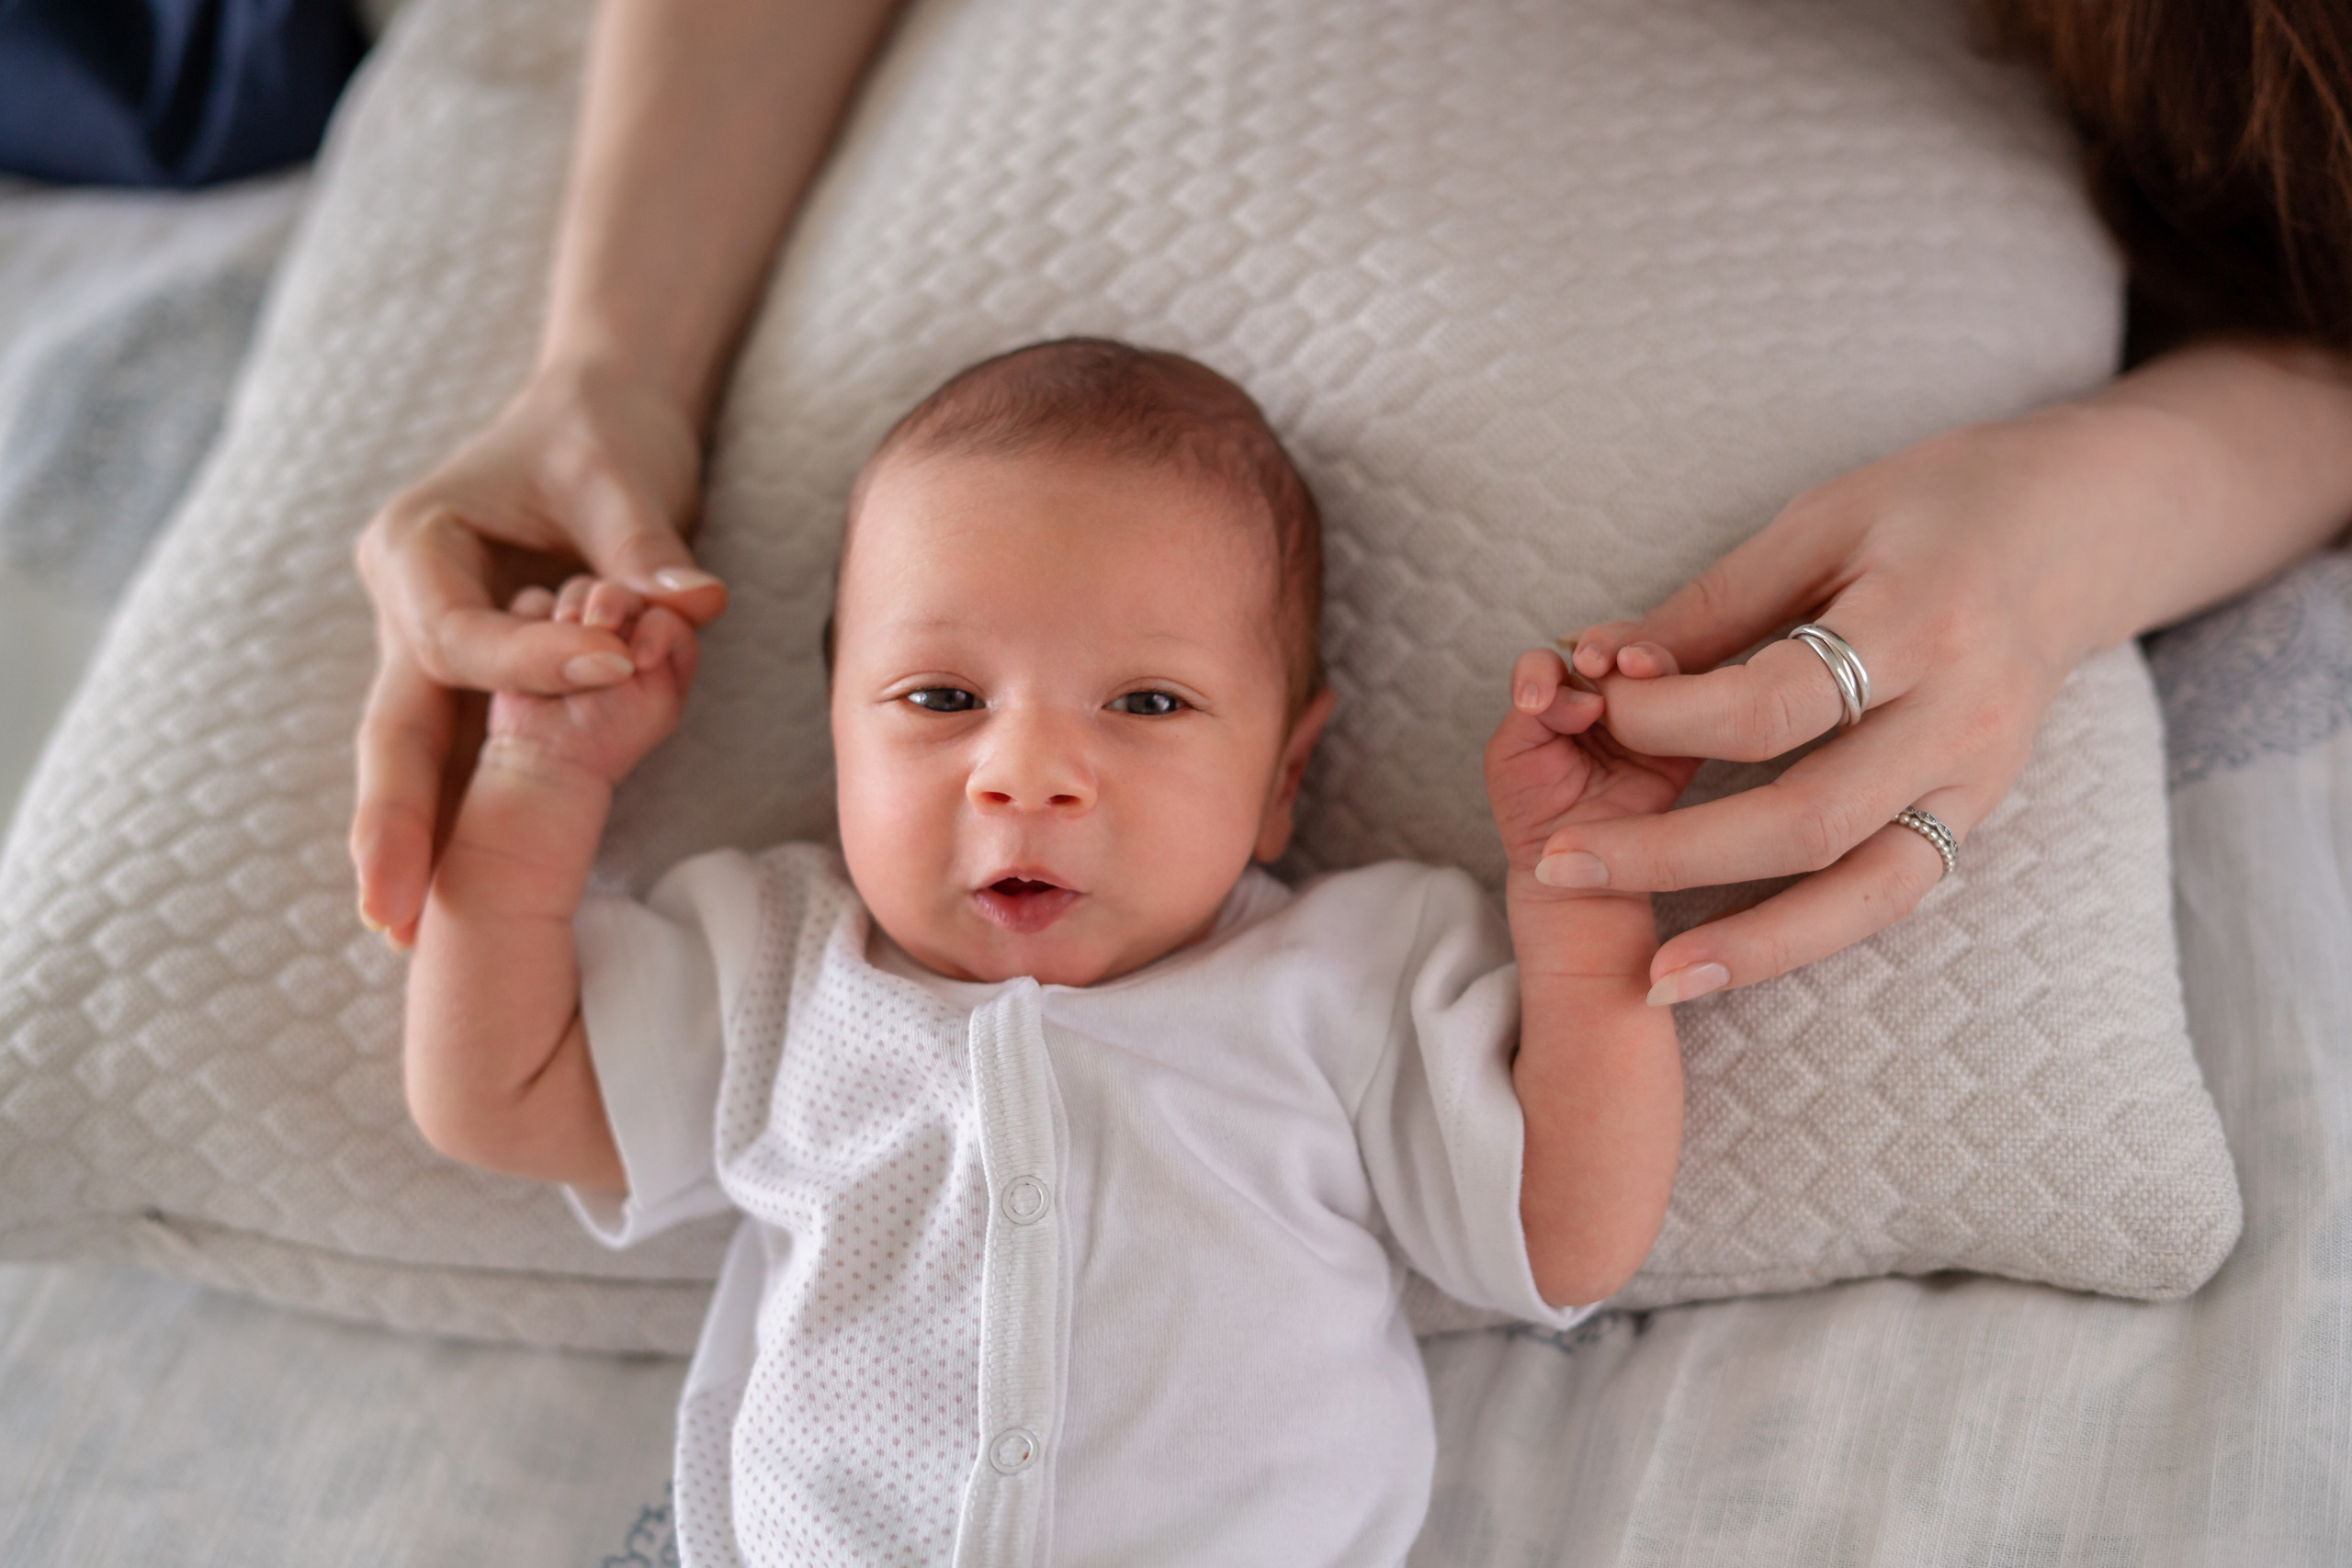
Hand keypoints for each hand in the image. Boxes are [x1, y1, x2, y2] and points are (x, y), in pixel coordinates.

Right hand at [352, 363, 725, 944]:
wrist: (591, 420)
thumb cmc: (597, 433)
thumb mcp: (618, 470)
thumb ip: (645, 541)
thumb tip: (694, 601)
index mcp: (417, 546)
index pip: (461, 632)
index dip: (534, 660)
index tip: (618, 664)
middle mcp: (408, 609)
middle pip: (396, 728)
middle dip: (395, 820)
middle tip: (394, 909)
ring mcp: (430, 656)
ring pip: (420, 761)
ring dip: (416, 845)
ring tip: (404, 932)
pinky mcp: (474, 688)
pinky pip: (470, 762)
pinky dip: (463, 827)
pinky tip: (448, 907)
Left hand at [1485, 649, 1700, 885]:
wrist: (1572, 873)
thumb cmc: (1531, 812)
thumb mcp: (1510, 756)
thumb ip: (1534, 713)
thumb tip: (1589, 695)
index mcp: (1557, 696)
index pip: (1552, 663)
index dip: (1547, 668)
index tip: (1538, 700)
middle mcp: (1603, 699)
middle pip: (1612, 650)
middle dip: (1608, 645)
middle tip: (1598, 663)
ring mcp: (1644, 718)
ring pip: (1657, 669)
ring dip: (1650, 659)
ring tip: (1636, 668)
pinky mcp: (1682, 745)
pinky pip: (1693, 710)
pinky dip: (1687, 696)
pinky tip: (1672, 699)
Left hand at [1540, 406, 2163, 1004]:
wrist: (2076, 530)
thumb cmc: (1933, 508)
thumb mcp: (1820, 522)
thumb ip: (1710, 606)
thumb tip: (1597, 666)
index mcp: (1921, 624)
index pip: (1775, 705)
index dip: (1669, 721)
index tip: (1594, 708)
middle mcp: (1962, 719)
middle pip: (1810, 820)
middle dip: (1675, 856)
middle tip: (1561, 867)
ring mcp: (1979, 780)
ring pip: (1865, 891)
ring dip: (1753, 944)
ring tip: (1653, 978)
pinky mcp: (1977, 815)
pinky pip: (1890, 896)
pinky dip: (1806, 937)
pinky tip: (1725, 964)